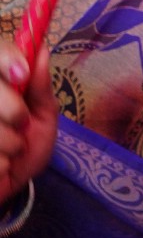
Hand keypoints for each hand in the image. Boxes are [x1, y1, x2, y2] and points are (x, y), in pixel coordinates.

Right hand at [0, 37, 55, 204]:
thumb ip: (40, 87)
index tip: (22, 74)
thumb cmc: (24, 149)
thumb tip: (40, 50)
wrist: (6, 188)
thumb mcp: (41, 117)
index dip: (6, 58)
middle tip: (20, 123)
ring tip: (9, 150)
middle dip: (12, 110)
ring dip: (9, 143)